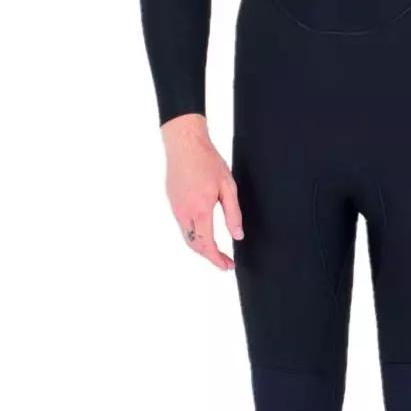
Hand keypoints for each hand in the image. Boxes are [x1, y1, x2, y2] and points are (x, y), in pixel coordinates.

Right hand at [161, 113, 241, 269]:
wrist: (184, 144)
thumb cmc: (207, 161)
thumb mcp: (228, 187)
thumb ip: (233, 214)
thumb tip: (238, 236)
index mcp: (199, 210)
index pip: (206, 244)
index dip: (217, 259)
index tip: (227, 266)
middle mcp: (183, 212)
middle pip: (194, 245)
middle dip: (209, 257)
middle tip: (225, 262)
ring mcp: (175, 208)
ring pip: (186, 236)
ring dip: (201, 247)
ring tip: (217, 251)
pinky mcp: (172, 202)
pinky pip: (182, 225)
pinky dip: (193, 235)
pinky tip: (204, 233)